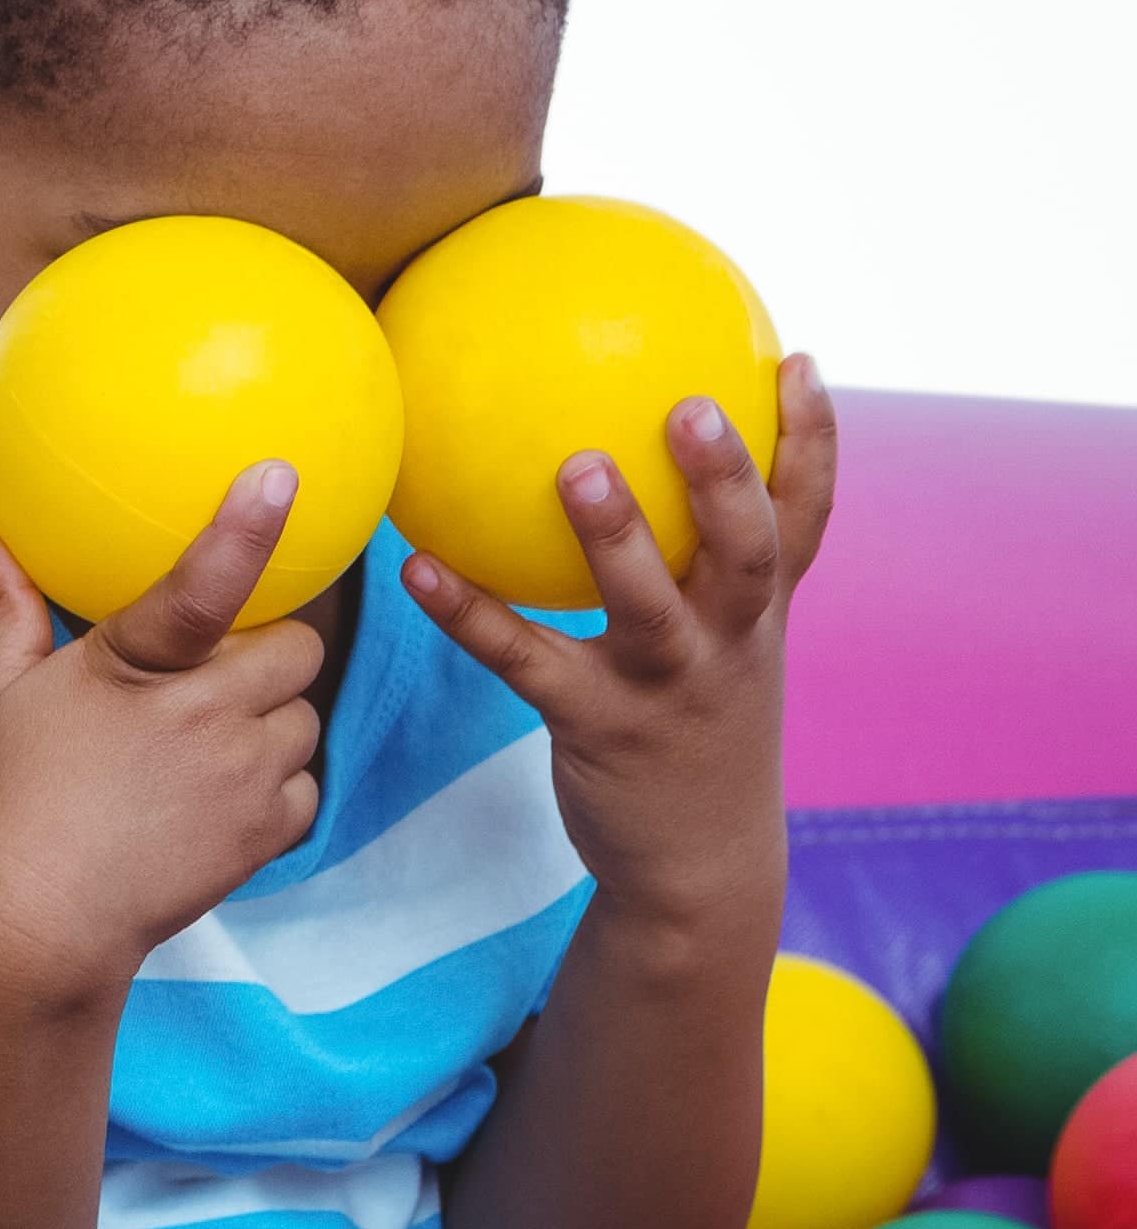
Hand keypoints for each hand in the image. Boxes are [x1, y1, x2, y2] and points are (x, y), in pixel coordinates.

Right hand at [0, 467, 329, 1010]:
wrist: (34, 928)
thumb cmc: (5, 803)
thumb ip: (1, 601)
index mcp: (132, 670)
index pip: (204, 586)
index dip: (246, 528)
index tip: (279, 475)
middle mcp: (201, 717)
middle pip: (295, 648)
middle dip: (266, 654)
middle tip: (209, 676)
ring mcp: (242, 777)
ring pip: (304, 716)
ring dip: (269, 721)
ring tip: (200, 748)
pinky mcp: (267, 834)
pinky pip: (307, 784)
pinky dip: (273, 787)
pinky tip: (213, 800)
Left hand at [400, 360, 832, 939]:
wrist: (699, 869)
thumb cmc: (694, 735)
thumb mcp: (721, 655)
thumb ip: (694, 576)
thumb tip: (626, 472)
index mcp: (760, 617)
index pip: (805, 519)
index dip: (812, 440)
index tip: (793, 359)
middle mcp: (729, 645)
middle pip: (746, 550)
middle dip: (729, 477)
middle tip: (691, 402)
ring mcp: (667, 689)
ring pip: (648, 605)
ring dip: (617, 536)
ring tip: (574, 466)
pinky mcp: (597, 728)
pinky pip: (523, 661)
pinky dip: (470, 614)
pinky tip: (415, 566)